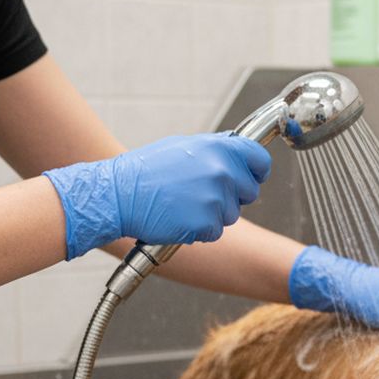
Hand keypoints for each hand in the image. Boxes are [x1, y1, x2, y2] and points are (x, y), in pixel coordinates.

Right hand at [43, 133, 270, 259]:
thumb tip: (237, 151)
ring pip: (231, 214)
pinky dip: (200, 230)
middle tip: (203, 194)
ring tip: (184, 204)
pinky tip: (179, 218)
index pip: (260, 161)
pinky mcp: (206, 223)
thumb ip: (215, 151)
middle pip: (249, 192)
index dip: (257, 172)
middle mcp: (222, 171)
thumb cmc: (147, 171)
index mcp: (219, 148)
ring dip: (213, 214)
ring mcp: (215, 198)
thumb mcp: (184, 147)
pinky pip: (215, 231)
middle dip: (232, 196)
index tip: (252, 177)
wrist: (119, 195)